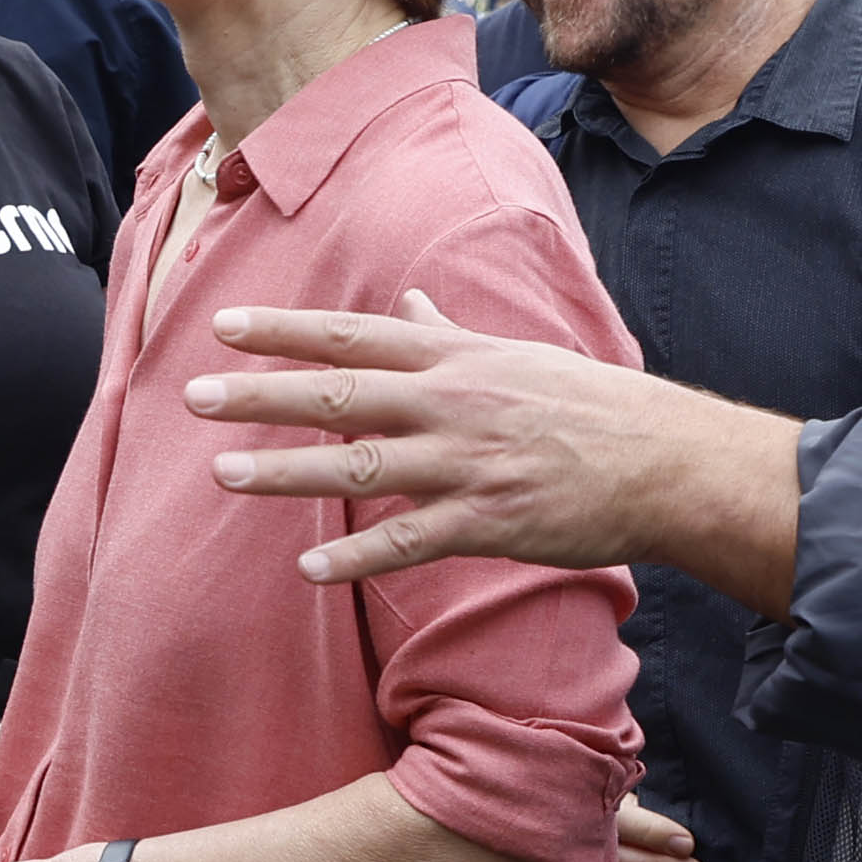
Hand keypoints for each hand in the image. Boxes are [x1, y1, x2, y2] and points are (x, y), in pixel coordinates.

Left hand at [187, 290, 803, 612]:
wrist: (668, 463)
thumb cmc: (590, 404)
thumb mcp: (515, 354)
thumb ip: (449, 331)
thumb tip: (406, 297)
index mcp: (456, 358)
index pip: (355, 335)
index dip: (287, 330)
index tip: (224, 325)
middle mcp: (452, 402)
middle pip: (341, 393)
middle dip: (263, 394)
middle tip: (194, 394)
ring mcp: (468, 463)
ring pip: (361, 464)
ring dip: (286, 472)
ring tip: (221, 474)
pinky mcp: (490, 522)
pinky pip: (410, 540)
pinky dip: (357, 554)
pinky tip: (308, 565)